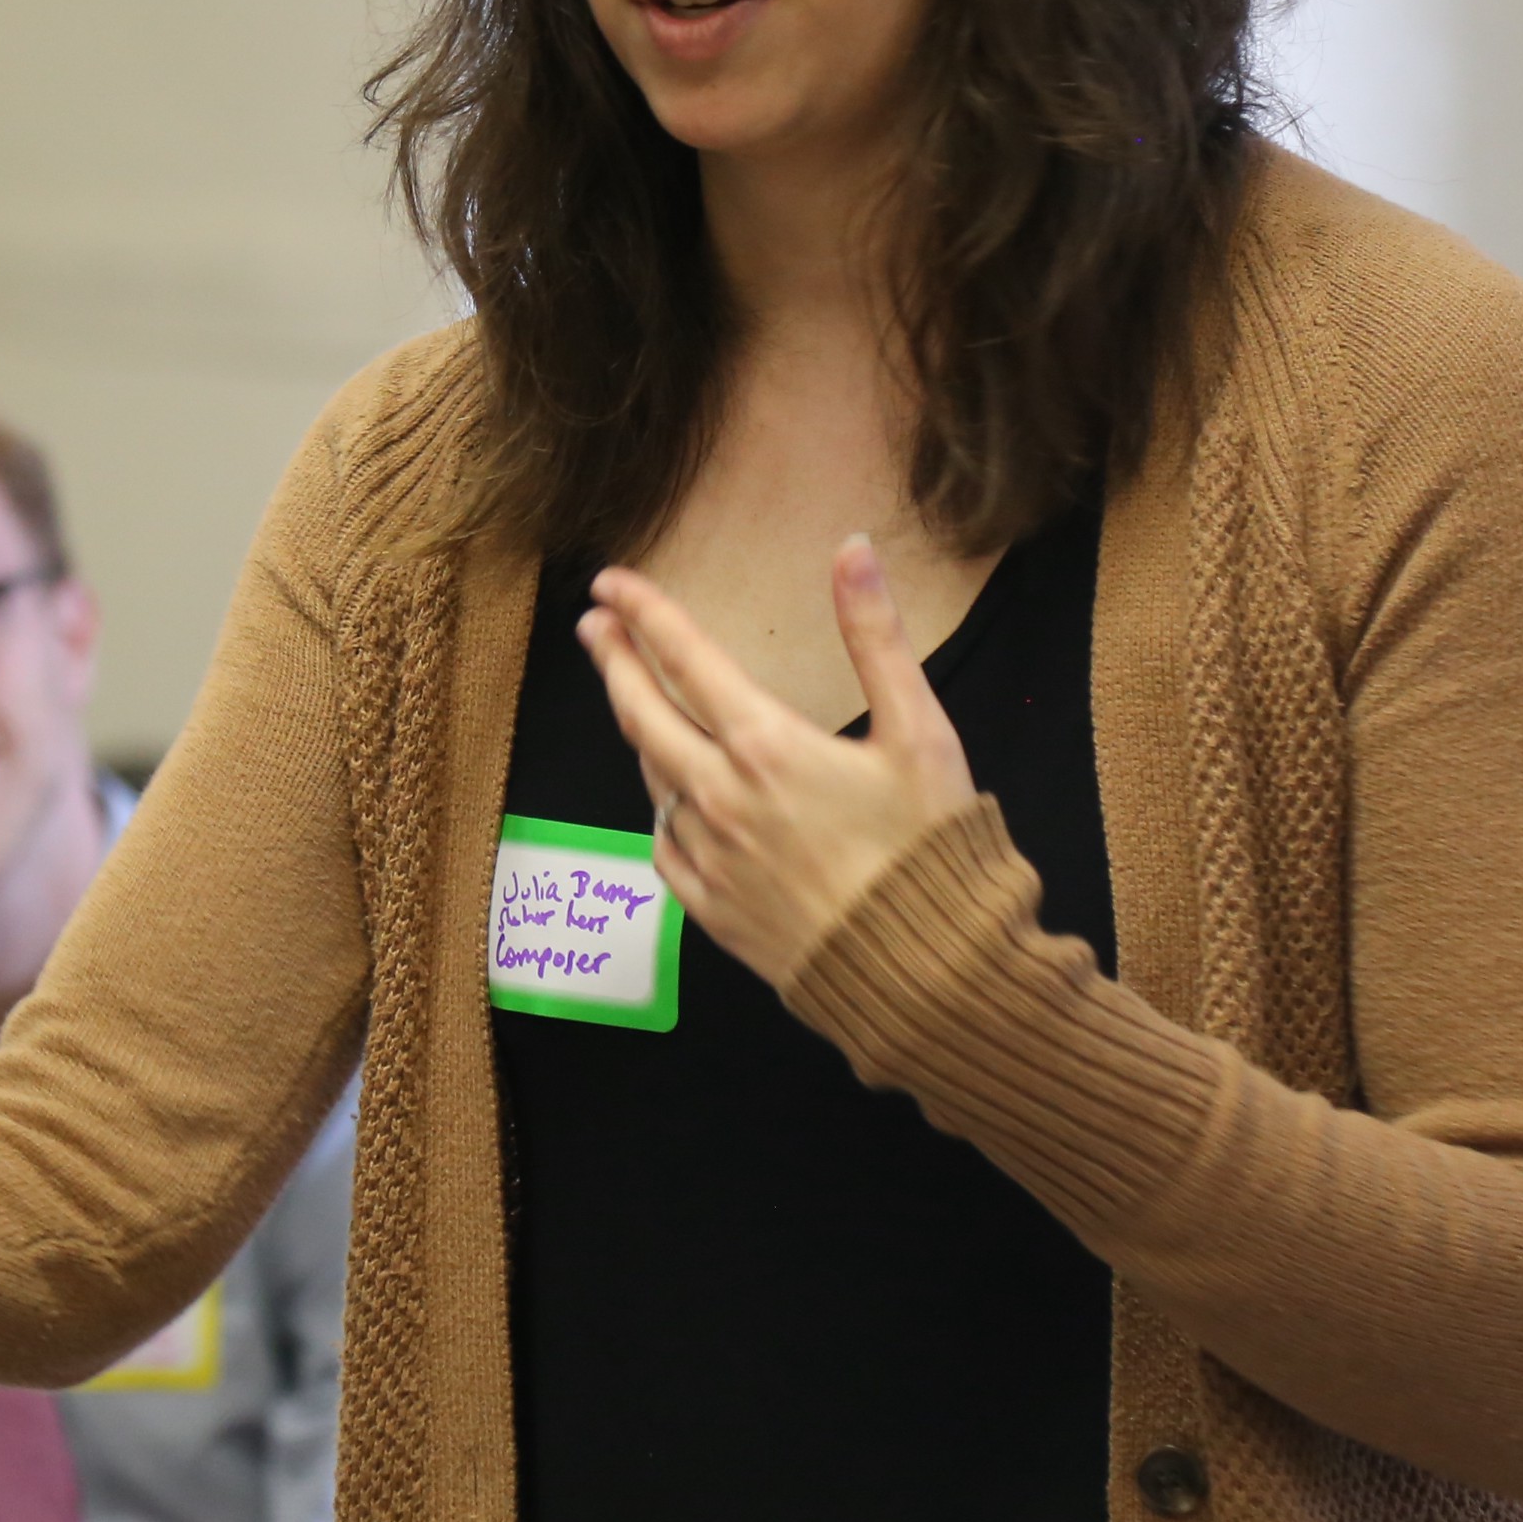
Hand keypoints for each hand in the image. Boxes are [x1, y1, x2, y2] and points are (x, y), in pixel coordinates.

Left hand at [575, 537, 974, 992]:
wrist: (922, 972)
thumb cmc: (929, 849)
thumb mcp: (921, 732)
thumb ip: (877, 637)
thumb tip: (851, 549)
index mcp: (765, 746)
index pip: (684, 659)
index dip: (643, 614)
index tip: (608, 584)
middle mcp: (719, 797)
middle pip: (641, 714)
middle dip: (612, 662)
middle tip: (593, 627)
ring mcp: (707, 856)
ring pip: (652, 779)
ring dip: (639, 732)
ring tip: (636, 702)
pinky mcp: (708, 908)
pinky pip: (665, 844)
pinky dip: (662, 806)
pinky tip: (669, 795)